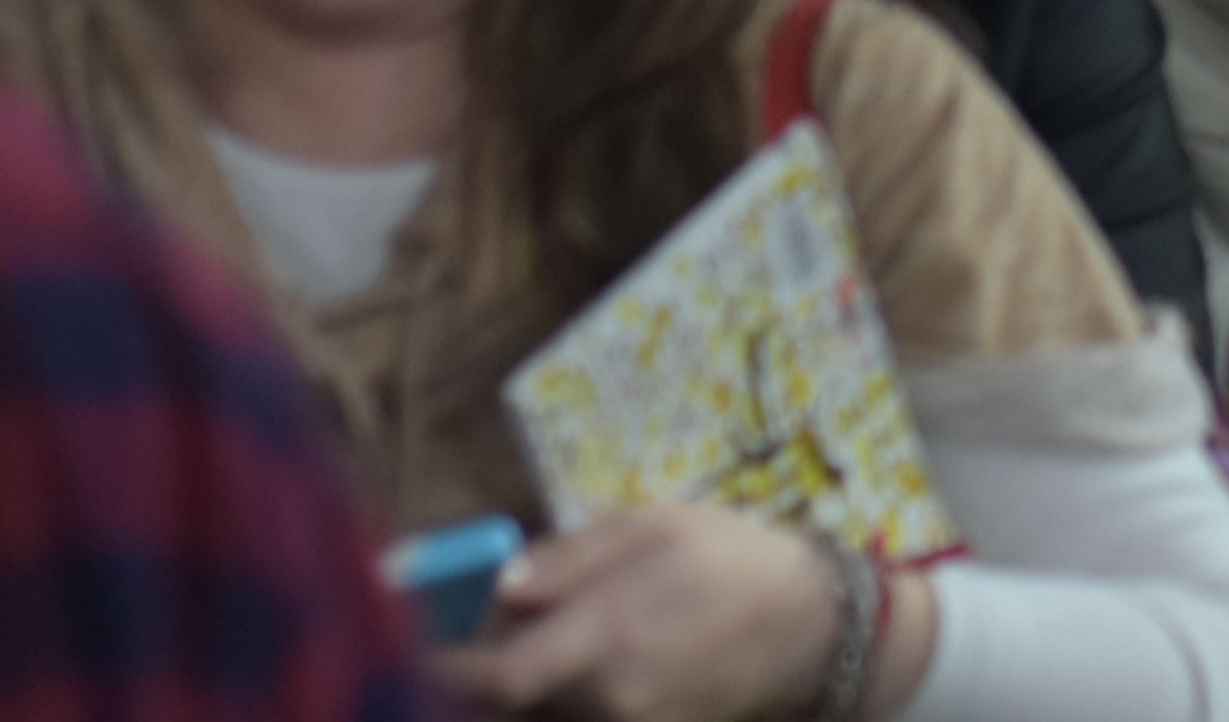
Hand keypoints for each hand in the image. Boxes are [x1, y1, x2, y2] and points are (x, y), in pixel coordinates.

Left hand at [432, 505, 857, 721]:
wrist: (816, 627)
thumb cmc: (734, 559)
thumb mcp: (657, 526)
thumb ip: (572, 557)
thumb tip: (501, 586)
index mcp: (606, 636)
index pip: (495, 676)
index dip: (443, 668)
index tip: (413, 646)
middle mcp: (607, 697)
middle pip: (509, 697)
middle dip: (488, 660)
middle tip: (495, 615)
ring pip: (544, 706)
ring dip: (529, 675)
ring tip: (560, 624)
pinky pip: (579, 713)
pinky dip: (567, 688)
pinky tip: (596, 650)